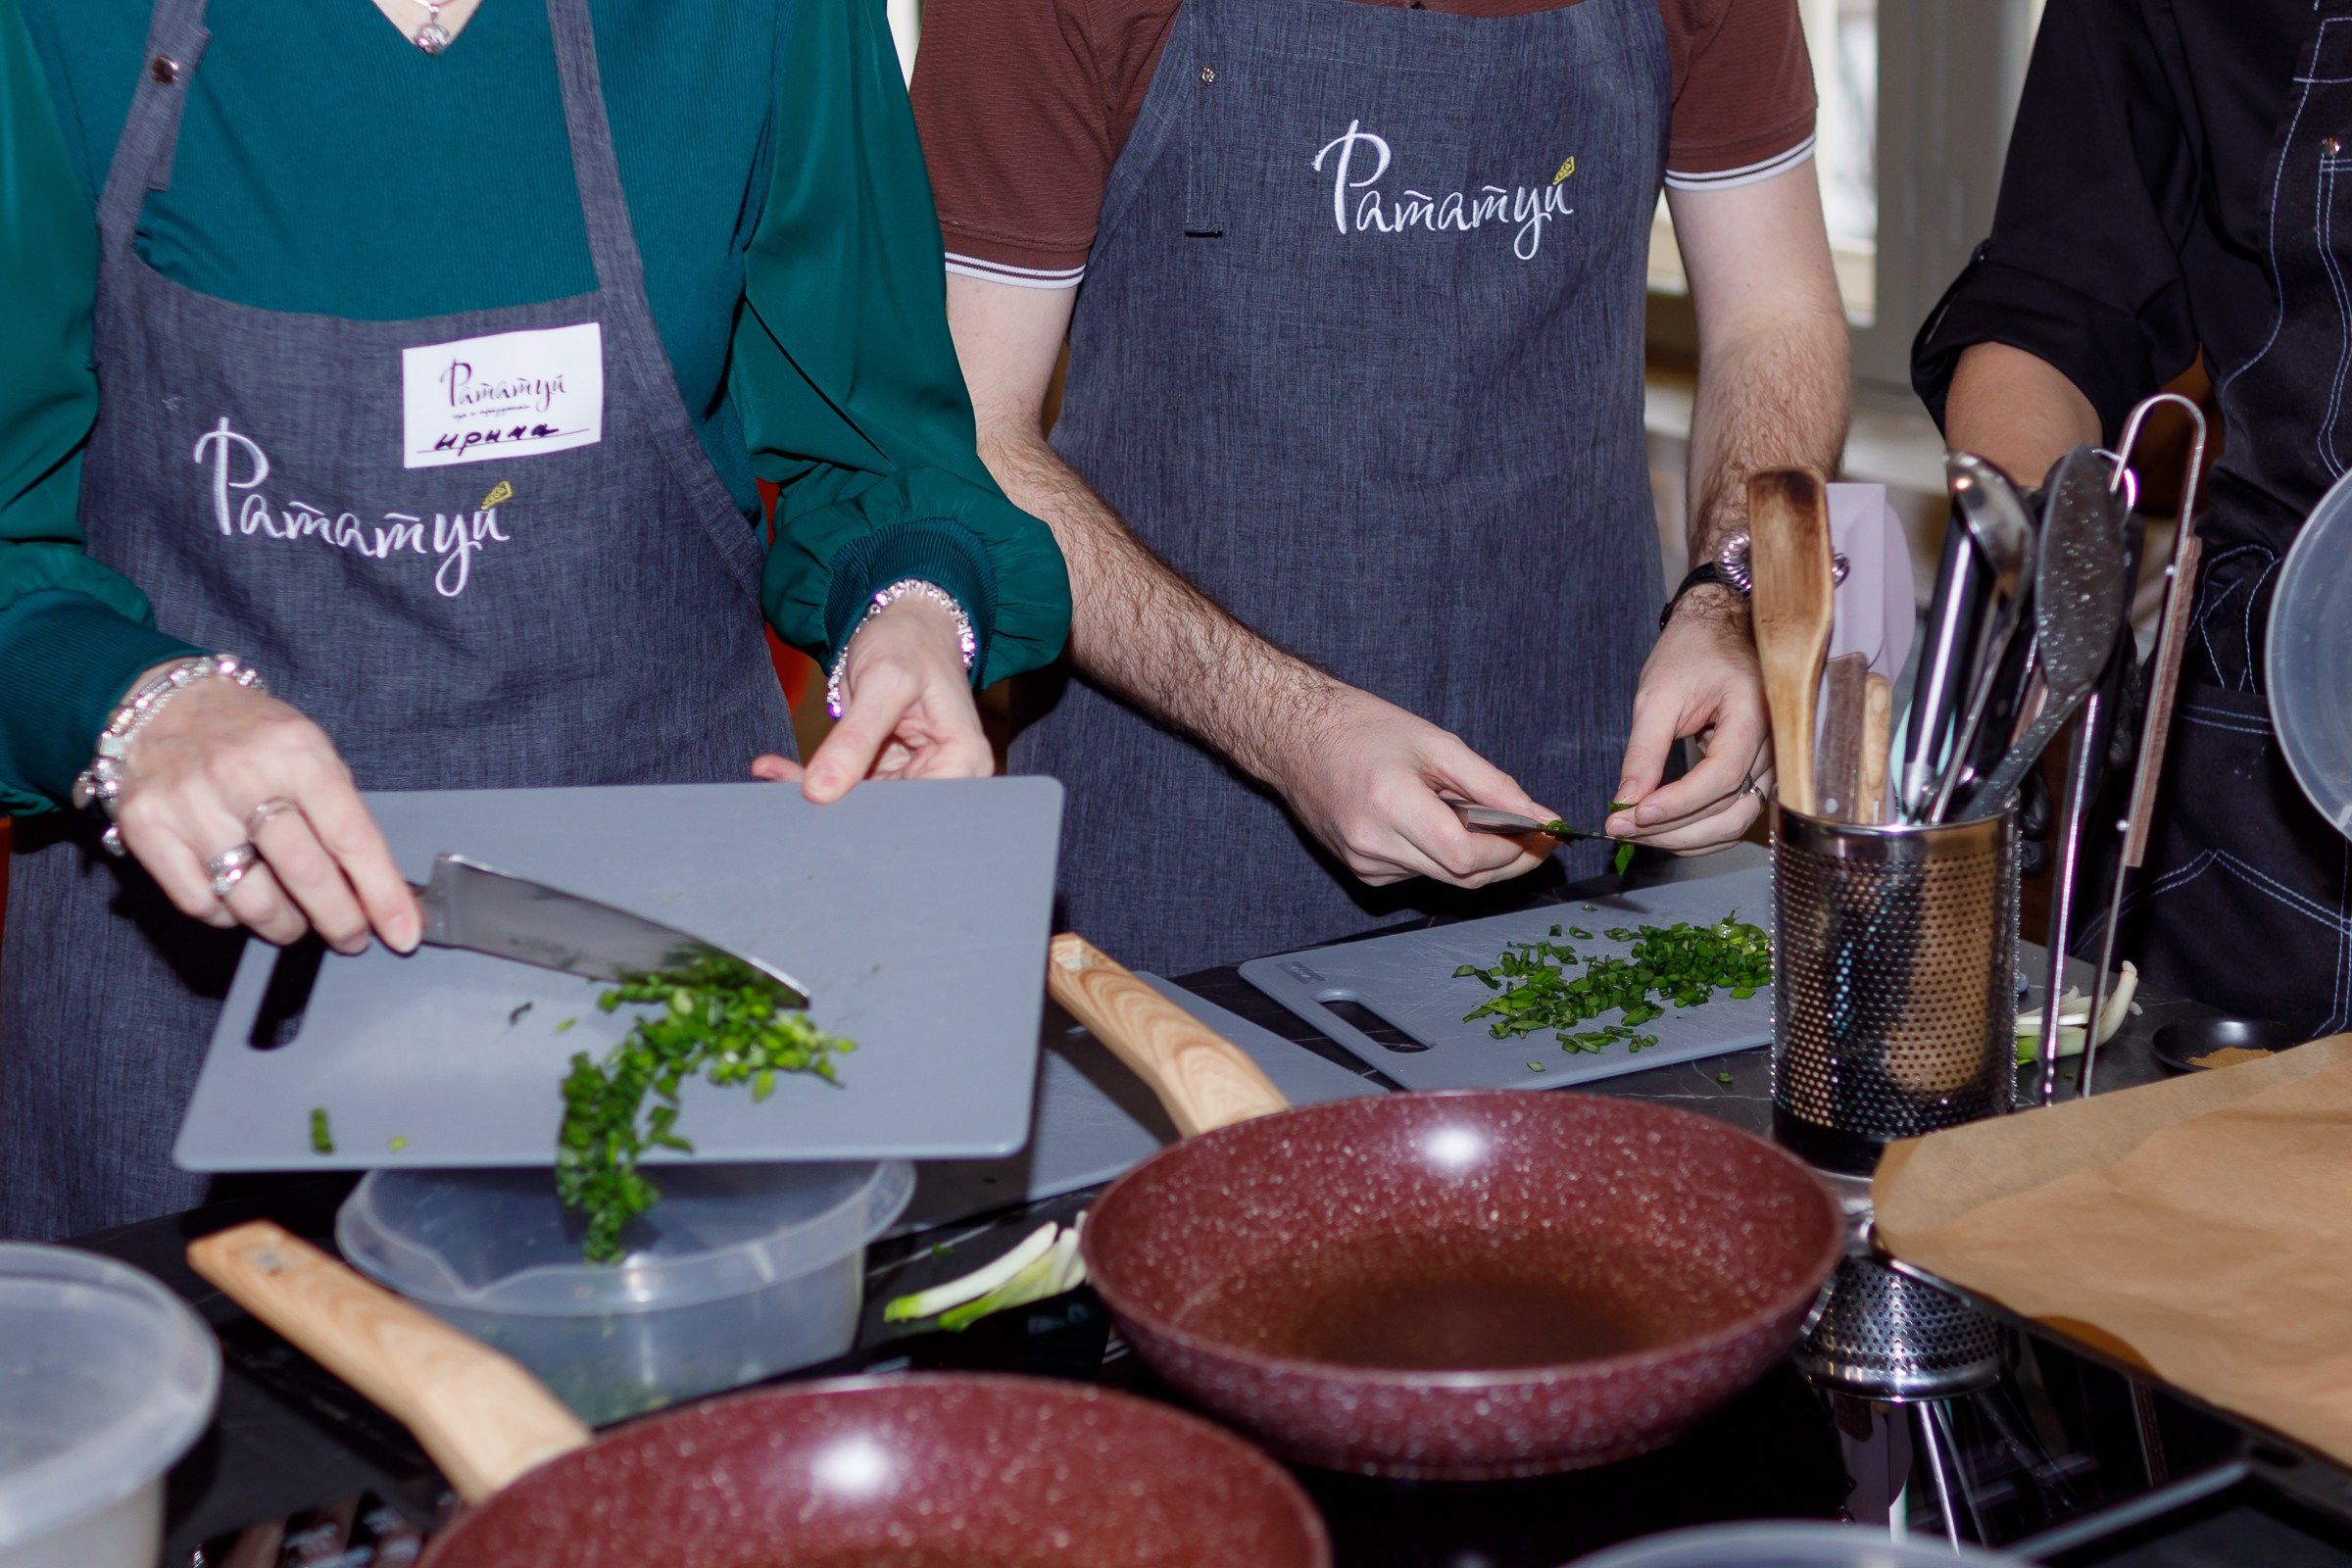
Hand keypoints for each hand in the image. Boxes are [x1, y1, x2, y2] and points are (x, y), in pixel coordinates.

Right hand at [109, 668, 419, 952]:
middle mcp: (243, 776)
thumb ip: (339, 813)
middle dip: (339, 921)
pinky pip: (201, 902)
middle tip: (352, 937)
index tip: (403, 931)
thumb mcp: (308, 751)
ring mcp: (191, 803)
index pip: (351, 837)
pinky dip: (230, 917)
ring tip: (294, 921)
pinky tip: (241, 902)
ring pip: (253, 899)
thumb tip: (375, 889)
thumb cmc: (250, 736)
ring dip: (285, 925)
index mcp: (298, 753)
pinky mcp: (147, 828)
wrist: (164, 704)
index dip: (382, 893)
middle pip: (306, 874)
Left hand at [751, 595, 992, 800]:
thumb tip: (820, 791)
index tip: (822, 804)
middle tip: (787, 791)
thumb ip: (855, 738)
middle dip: (837, 805)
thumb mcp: (884, 682)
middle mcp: (944, 776)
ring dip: (815, 790)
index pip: (919, 809)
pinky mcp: (885, 771)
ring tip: (773, 773)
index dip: (872, 816)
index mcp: (964, 760)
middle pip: (890, 812)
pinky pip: (847, 786)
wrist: (903, 622)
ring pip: (861, 803)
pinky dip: (811, 777)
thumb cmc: (909, 642)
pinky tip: (774, 768)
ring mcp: (913, 776)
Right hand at [1265, 682, 1555, 887]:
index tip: (1543, 834)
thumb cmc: (1363, 729)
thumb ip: (1492, 785)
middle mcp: (1373, 844)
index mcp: (1390, 804)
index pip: (1467, 854)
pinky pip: (1420, 874)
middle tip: (1536, 836)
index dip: (1514, 851)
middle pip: (1462, 877)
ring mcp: (1364, 863)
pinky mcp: (1361, 871)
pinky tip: (1436, 823)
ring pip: (1444, 879)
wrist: (1297, 738)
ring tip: (1477, 816)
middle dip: (1508, 860)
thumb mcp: (1437, 743)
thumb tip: (1539, 816)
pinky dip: (1443, 856)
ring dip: (1476, 857)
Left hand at [1608, 592, 1772, 852]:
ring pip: (1737, 821)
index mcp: (1755, 713)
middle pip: (1732, 808)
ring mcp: (1773, 762)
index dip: (1677, 803)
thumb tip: (1625, 802)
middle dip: (1674, 829)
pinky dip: (1701, 830)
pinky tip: (1664, 829)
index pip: (1722, 776)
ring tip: (1636, 832)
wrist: (1719, 630)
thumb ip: (1644, 751)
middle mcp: (1775, 744)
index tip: (1633, 814)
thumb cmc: (1691, 651)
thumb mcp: (1658, 695)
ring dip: (1686, 837)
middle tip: (1621, 829)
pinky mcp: (1760, 773)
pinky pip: (1737, 813)